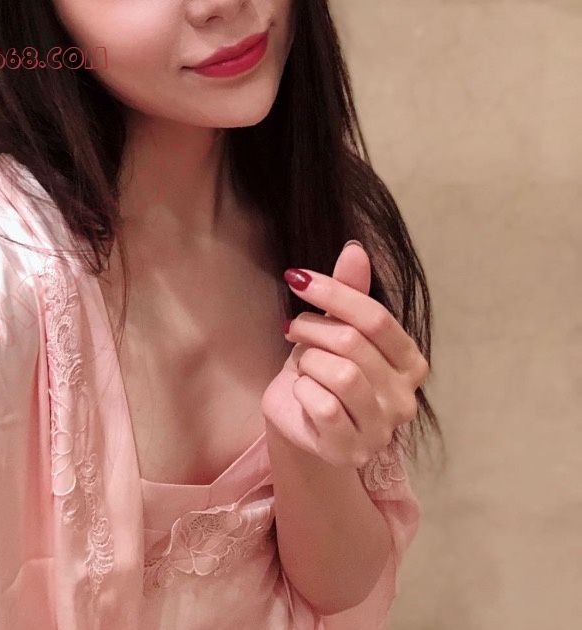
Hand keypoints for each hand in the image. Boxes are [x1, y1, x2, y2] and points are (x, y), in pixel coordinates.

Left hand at [261, 242, 429, 467]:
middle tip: (294, 329)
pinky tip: (301, 393)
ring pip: (340, 374)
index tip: (298, 278)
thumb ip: (350, 295)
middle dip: (313, 329)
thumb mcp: (336, 329)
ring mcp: (381, 429)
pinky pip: (323, 406)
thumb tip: (355, 250)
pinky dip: (302, 392)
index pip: (377, 319)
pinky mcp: (351, 449)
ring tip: (303, 366)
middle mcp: (404, 398)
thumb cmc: (322, 374)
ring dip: (308, 362)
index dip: (334, 293)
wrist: (301, 424)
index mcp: (410, 363)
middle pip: (354, 343)